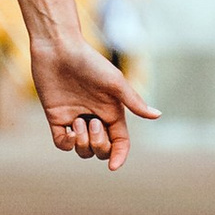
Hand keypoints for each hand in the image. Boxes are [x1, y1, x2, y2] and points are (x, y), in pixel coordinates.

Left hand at [31, 36, 160, 171]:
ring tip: (78, 121)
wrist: (58, 49)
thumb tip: (158, 115)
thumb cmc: (89, 62)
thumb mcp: (115, 82)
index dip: (119, 156)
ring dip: (82, 143)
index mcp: (112, 112)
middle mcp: (95, 117)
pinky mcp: (56, 117)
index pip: (120, 142)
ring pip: (83, 149)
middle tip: (93, 124)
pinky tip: (69, 128)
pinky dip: (67, 142)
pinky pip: (63, 143)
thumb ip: (134, 102)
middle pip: (102, 149)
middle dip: (99, 146)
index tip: (113, 166)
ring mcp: (75, 118)